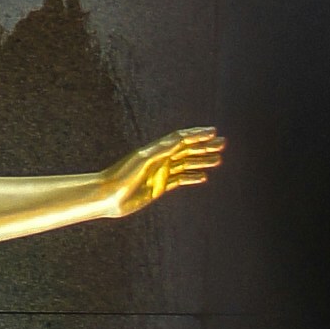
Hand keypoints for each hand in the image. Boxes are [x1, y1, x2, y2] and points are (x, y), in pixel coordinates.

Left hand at [107, 124, 223, 216]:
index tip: (214, 132)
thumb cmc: (121, 176)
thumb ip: (162, 149)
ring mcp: (159, 173)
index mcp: (156, 150)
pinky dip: (191, 178)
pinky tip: (203, 177)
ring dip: (201, 161)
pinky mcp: (158, 188)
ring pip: (185, 165)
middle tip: (222, 144)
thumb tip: (181, 138)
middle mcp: (159, 159)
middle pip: (187, 150)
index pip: (181, 139)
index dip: (198, 135)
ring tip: (218, 160)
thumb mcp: (143, 160)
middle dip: (204, 147)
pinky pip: (178, 180)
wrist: (107, 196)